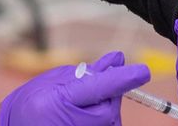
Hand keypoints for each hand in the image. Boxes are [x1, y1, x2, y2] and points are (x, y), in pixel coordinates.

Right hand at [0, 51, 149, 125]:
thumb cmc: (34, 103)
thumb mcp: (57, 80)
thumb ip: (89, 72)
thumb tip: (117, 59)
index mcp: (65, 99)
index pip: (102, 87)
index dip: (123, 78)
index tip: (143, 71)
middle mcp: (79, 122)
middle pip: (111, 102)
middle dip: (106, 92)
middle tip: (80, 91)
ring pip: (111, 115)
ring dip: (102, 107)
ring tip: (74, 109)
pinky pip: (107, 124)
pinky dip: (100, 117)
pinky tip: (81, 117)